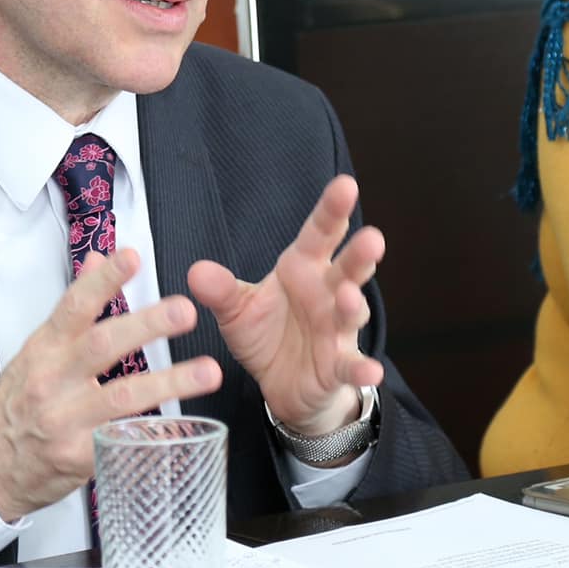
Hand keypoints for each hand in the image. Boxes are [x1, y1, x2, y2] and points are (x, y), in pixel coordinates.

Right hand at [0, 248, 220, 521]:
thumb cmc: (15, 405)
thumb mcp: (36, 351)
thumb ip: (74, 309)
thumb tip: (99, 260)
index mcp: (44, 349)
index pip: (74, 306)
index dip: (104, 281)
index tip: (132, 257)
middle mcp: (53, 380)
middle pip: (103, 346)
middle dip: (147, 326)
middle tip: (186, 310)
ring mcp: (65, 421)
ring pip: (123, 396)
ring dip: (170, 382)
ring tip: (208, 371)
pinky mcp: (79, 458)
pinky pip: (124, 443)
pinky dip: (155, 435)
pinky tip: (186, 429)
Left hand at [186, 174, 384, 437]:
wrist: (281, 383)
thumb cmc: (266, 332)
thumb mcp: (236, 309)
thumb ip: (220, 290)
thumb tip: (196, 271)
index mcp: (303, 268)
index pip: (320, 233)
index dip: (332, 209)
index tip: (346, 184)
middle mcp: (327, 292)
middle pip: (347, 267)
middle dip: (359, 253)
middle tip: (372, 238)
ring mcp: (337, 329)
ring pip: (352, 311)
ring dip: (352, 304)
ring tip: (347, 296)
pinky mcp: (338, 365)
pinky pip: (352, 366)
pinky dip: (362, 370)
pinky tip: (372, 373)